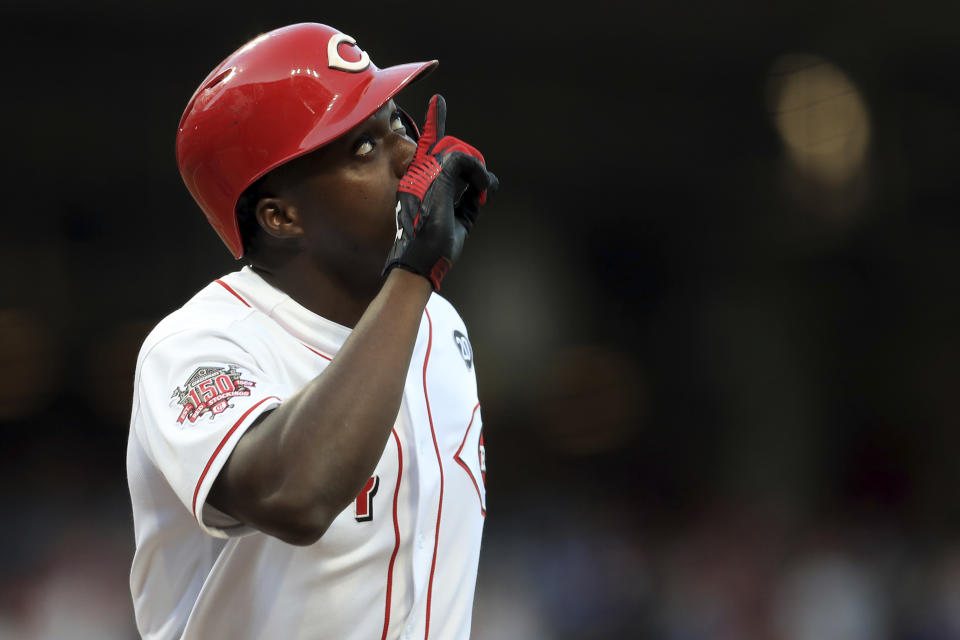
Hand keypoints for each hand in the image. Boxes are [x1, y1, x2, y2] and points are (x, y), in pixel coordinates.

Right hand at [383, 94, 498, 289]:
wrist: (422, 259)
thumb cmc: (436, 246)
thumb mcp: (458, 219)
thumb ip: (468, 198)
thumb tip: (485, 183)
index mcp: (417, 183)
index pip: (428, 145)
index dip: (435, 123)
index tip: (439, 101)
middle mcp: (416, 174)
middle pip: (450, 147)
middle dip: (473, 162)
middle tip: (485, 186)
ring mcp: (423, 173)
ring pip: (458, 150)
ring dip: (478, 170)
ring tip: (484, 190)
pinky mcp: (434, 176)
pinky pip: (463, 158)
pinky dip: (478, 173)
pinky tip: (482, 190)